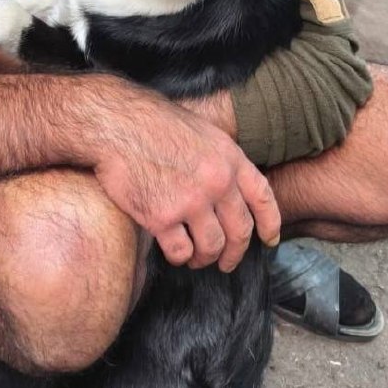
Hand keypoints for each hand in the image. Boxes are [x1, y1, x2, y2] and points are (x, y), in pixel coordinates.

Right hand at [92, 94, 279, 271]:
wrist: (117, 126)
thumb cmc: (154, 124)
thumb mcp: (202, 132)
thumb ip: (220, 160)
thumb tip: (231, 189)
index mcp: (229, 158)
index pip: (262, 198)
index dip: (270, 224)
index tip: (269, 241)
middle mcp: (217, 182)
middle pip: (239, 231)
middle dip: (235, 253)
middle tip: (227, 263)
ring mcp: (191, 201)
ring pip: (211, 247)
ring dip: (204, 258)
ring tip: (195, 258)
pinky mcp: (162, 218)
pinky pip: (180, 252)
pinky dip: (178, 257)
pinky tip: (172, 251)